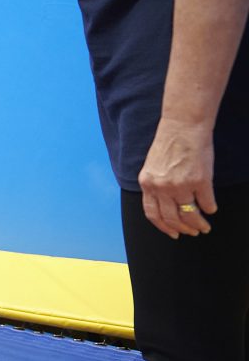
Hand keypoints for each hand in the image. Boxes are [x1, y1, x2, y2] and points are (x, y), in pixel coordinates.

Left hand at [137, 117, 216, 238]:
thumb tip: (165, 206)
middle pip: (171, 218)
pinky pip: (206, 203)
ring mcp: (181, 185)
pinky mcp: (200, 180)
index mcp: (147, 184)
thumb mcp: (152, 167)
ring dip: (198, 224)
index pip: (152, 214)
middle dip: (183, 229)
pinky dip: (210, 208)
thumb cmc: (169, 144)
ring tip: (204, 226)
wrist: (183, 127)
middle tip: (192, 232)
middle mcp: (162, 187)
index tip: (172, 233)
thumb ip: (155, 185)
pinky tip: (211, 209)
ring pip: (190, 214)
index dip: (163, 227)